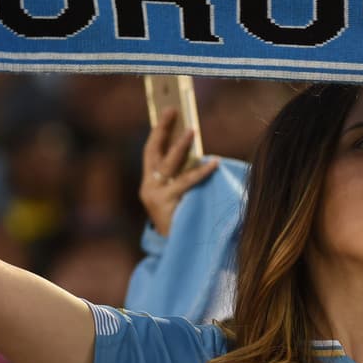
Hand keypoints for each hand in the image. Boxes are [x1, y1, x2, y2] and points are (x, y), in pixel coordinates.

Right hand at [139, 109, 218, 236]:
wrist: (174, 252)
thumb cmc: (180, 221)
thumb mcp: (175, 197)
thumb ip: (180, 177)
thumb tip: (199, 152)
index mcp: (149, 182)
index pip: (151, 150)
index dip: (158, 130)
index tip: (168, 111)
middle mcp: (148, 186)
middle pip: (154, 151)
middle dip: (163, 129)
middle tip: (174, 110)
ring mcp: (156, 196)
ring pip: (170, 165)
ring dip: (181, 146)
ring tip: (192, 130)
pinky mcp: (166, 205)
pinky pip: (187, 183)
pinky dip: (201, 172)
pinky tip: (213, 162)